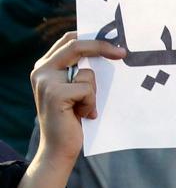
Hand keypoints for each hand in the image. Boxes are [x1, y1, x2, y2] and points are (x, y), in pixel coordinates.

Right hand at [30, 32, 123, 164]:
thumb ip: (81, 73)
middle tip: (122, 53)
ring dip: (94, 94)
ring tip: (84, 109)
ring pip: (88, 74)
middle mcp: (41, 70)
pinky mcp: (55, 93)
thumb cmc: (73, 120)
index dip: (92, 39)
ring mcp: (46, 80)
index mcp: (46, 66)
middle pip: (76, 46)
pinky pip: (87, 89)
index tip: (114, 44)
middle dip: (102, 47)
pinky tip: (83, 115)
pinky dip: (91, 103)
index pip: (69, 41)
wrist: (59, 148)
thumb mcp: (76, 91)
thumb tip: (108, 54)